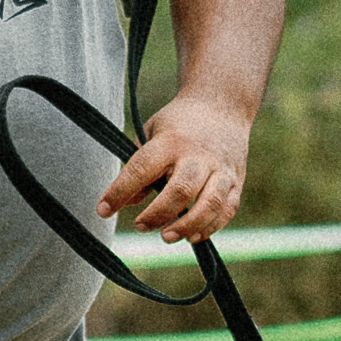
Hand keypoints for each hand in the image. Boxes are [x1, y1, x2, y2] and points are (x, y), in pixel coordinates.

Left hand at [93, 89, 254, 239]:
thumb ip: (139, 166)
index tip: (103, 210)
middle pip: (181, 190)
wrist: (223, 104)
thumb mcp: (152, 132)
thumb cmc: (179, 124)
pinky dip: (212, 226)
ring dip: (187, 225)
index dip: (120, 191)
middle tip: (140, 225)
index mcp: (171, 141)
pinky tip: (193, 236)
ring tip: (166, 236)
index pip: (142, 168)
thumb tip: (130, 202)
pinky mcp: (237, 180)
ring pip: (210, 203)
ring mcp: (221, 169)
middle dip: (158, 213)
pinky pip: (227, 209)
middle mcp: (198, 156)